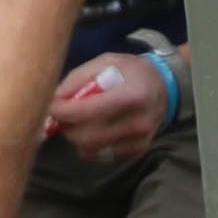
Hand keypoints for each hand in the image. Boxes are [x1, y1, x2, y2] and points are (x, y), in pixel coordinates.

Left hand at [45, 50, 168, 165]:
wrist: (165, 87)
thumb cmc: (131, 71)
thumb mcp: (106, 62)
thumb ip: (78, 79)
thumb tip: (54, 99)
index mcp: (132, 95)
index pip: (89, 111)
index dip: (63, 111)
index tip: (52, 106)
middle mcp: (138, 122)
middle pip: (87, 136)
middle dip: (67, 126)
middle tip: (62, 114)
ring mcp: (139, 140)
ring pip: (91, 150)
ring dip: (76, 137)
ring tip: (77, 120)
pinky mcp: (137, 151)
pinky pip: (101, 156)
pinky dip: (89, 145)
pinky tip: (93, 128)